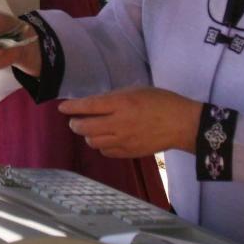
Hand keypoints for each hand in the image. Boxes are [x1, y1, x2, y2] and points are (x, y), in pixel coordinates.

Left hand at [60, 87, 200, 157]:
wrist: (181, 124)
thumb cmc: (161, 101)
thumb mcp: (136, 90)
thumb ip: (114, 98)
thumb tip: (94, 104)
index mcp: (121, 103)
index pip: (88, 106)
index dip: (72, 107)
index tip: (62, 108)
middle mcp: (119, 123)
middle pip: (85, 128)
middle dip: (75, 124)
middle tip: (74, 121)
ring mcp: (124, 140)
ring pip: (93, 142)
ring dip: (87, 135)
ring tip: (90, 130)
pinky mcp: (129, 153)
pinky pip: (106, 152)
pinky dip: (100, 145)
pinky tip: (104, 139)